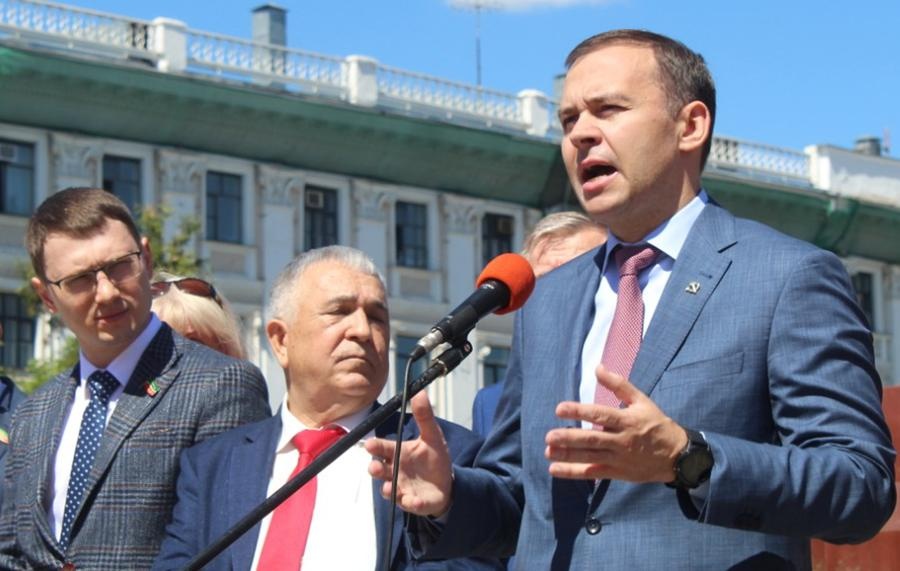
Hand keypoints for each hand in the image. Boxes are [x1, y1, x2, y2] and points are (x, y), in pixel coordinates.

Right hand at [365, 391, 453, 516]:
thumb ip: (425, 417)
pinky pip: (410, 504)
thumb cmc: (433, 458)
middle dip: (375, 469)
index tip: (369, 445)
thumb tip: (420, 392)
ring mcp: (403, 488)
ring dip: (388, 489)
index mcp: (398, 453)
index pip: (383, 448)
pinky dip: (411, 503)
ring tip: (390, 487)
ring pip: (390, 490)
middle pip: (380, 470)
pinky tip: (414, 501)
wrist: (446, 483)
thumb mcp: (433, 436)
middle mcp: (396, 471)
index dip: (375, 446)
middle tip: (374, 467)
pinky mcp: (414, 502)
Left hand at [546, 364, 687, 482]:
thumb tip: (598, 367)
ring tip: (548, 451)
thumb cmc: (656, 424)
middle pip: (593, 439)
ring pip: (591, 457)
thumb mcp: (641, 401)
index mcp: (627, 420)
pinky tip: (555, 469)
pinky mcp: (617, 472)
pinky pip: (593, 473)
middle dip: (570, 438)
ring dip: (568, 455)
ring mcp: (619, 458)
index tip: (560, 409)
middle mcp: (622, 440)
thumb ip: (618, 385)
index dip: (579, 412)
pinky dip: (574, 472)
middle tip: (549, 436)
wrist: (677, 455)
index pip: (600, 415)